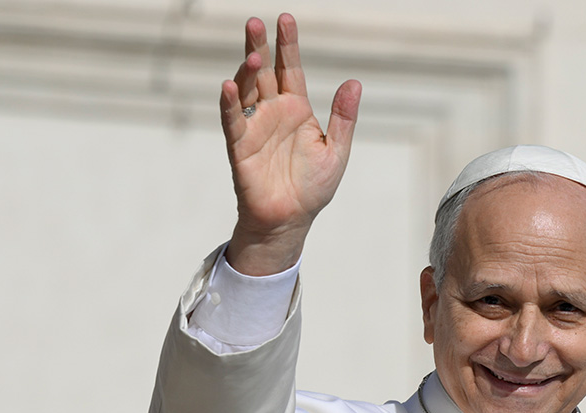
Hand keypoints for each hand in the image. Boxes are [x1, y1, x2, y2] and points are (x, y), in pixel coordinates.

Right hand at [220, 14, 361, 274]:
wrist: (291, 219)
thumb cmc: (312, 187)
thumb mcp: (336, 150)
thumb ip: (343, 117)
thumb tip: (355, 82)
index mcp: (297, 109)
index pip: (291, 69)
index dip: (288, 45)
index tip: (285, 19)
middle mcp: (273, 112)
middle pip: (264, 72)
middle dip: (259, 46)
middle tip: (254, 21)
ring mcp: (255, 126)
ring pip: (247, 90)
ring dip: (246, 71)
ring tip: (252, 54)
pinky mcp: (240, 146)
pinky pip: (233, 120)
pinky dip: (230, 103)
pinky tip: (230, 85)